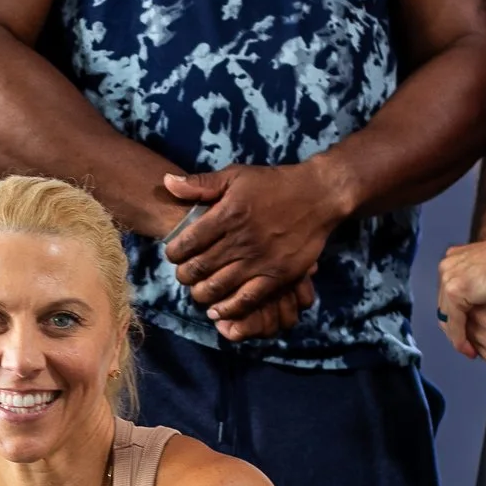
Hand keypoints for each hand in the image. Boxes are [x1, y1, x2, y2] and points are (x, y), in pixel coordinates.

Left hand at [161, 164, 346, 337]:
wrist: (318, 195)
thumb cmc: (274, 184)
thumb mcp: (236, 175)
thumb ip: (201, 183)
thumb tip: (166, 183)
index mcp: (228, 214)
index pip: (187, 242)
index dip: (173, 253)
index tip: (174, 254)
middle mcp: (241, 240)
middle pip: (198, 268)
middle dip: (184, 275)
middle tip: (184, 274)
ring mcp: (260, 260)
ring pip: (218, 287)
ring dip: (201, 293)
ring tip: (199, 290)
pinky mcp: (278, 275)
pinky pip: (247, 299)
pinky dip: (228, 308)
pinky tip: (218, 310)